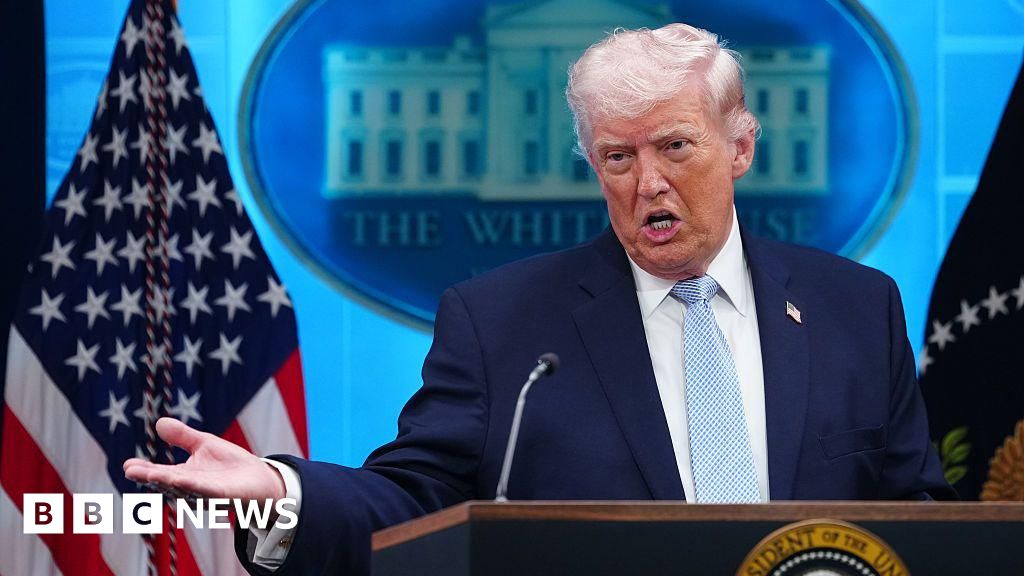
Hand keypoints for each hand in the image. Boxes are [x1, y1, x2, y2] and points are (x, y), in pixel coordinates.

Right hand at [123, 417, 285, 502]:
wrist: (259, 479)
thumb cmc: (229, 464)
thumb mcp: (203, 444)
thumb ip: (183, 436)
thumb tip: (159, 422)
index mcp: (183, 476)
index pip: (160, 473)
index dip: (144, 470)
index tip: (126, 466)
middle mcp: (191, 488)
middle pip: (168, 483)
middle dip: (151, 478)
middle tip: (131, 471)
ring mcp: (207, 494)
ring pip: (186, 489)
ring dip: (170, 483)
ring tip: (153, 476)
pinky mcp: (226, 496)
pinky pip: (210, 493)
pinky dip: (198, 488)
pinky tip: (187, 481)